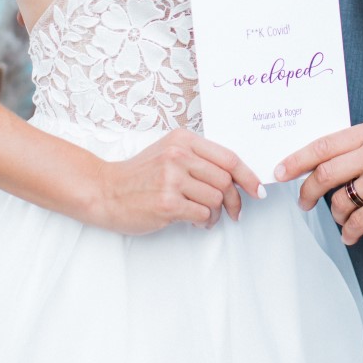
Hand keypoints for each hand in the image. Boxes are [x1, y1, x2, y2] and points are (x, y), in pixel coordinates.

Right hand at [97, 128, 264, 233]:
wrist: (106, 191)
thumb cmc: (140, 175)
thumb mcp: (169, 153)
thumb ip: (199, 158)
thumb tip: (236, 176)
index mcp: (183, 139)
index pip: (228, 157)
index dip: (248, 176)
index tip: (257, 190)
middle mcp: (178, 155)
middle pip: (225, 180)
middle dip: (234, 200)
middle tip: (233, 212)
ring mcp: (172, 179)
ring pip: (216, 198)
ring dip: (217, 214)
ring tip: (207, 217)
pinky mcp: (167, 203)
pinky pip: (203, 214)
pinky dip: (205, 222)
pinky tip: (197, 223)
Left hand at [274, 123, 362, 244]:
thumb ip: (352, 149)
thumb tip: (312, 163)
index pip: (323, 145)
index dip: (297, 160)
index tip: (280, 171)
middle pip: (325, 173)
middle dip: (307, 192)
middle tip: (303, 202)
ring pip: (339, 201)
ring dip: (336, 215)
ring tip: (344, 218)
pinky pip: (356, 222)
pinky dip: (349, 232)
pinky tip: (351, 234)